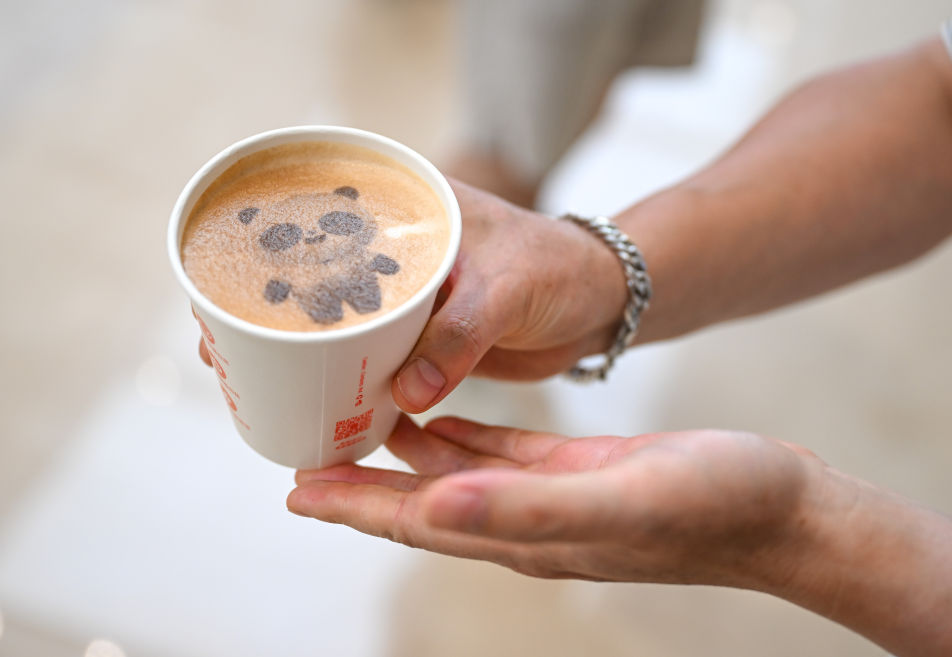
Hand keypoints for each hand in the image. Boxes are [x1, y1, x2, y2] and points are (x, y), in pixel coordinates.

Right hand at [194, 180, 627, 404]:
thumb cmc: (560, 271)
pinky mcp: (424, 335)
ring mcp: (409, 295)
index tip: (220, 284)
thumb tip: (403, 395)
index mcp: (412, 209)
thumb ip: (459, 336)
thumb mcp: (509, 291)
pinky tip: (315, 398)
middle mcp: (400, 248)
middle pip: (312, 273)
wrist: (600, 305)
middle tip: (218, 344)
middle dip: (265, 307)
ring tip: (250, 376)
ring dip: (299, 348)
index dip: (263, 248)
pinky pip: (373, 354)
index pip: (318, 216)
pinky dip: (345, 375)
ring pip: (337, 319)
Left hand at [286, 415, 822, 586]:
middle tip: (305, 461)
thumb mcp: (620, 498)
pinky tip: (438, 420)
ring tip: (356, 432)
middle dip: (362, 487)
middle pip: (420, 504)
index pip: (416, 524)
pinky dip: (461, 438)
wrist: (785, 507)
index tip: (297, 491)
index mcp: (525, 532)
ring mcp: (552, 495)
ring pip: (455, 476)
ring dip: (403, 460)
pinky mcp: (579, 469)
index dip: (355, 510)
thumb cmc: (716, 507)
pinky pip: (501, 452)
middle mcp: (527, 519)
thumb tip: (433, 504)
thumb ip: (525, 504)